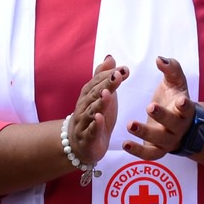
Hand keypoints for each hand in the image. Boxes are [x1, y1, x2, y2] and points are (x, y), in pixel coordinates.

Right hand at [66, 55, 125, 169]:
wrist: (80, 145)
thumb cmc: (93, 117)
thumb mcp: (100, 96)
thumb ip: (104, 77)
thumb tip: (110, 57)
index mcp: (89, 95)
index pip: (98, 82)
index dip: (110, 75)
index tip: (124, 69)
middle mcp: (84, 107)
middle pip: (95, 94)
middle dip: (107, 84)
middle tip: (118, 75)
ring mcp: (84, 123)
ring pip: (91, 111)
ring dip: (100, 102)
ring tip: (108, 93)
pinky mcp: (87, 139)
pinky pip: (90, 131)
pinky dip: (94, 125)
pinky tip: (99, 118)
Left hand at [124, 57, 195, 160]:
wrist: (180, 125)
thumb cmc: (175, 99)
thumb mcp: (176, 82)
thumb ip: (171, 68)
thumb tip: (160, 59)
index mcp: (184, 110)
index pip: (187, 108)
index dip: (185, 106)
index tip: (180, 101)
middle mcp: (178, 127)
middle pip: (173, 124)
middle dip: (162, 116)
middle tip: (150, 106)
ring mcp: (168, 141)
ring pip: (159, 140)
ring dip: (145, 134)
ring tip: (130, 124)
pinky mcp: (157, 150)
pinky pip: (149, 155)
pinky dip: (137, 152)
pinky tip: (125, 144)